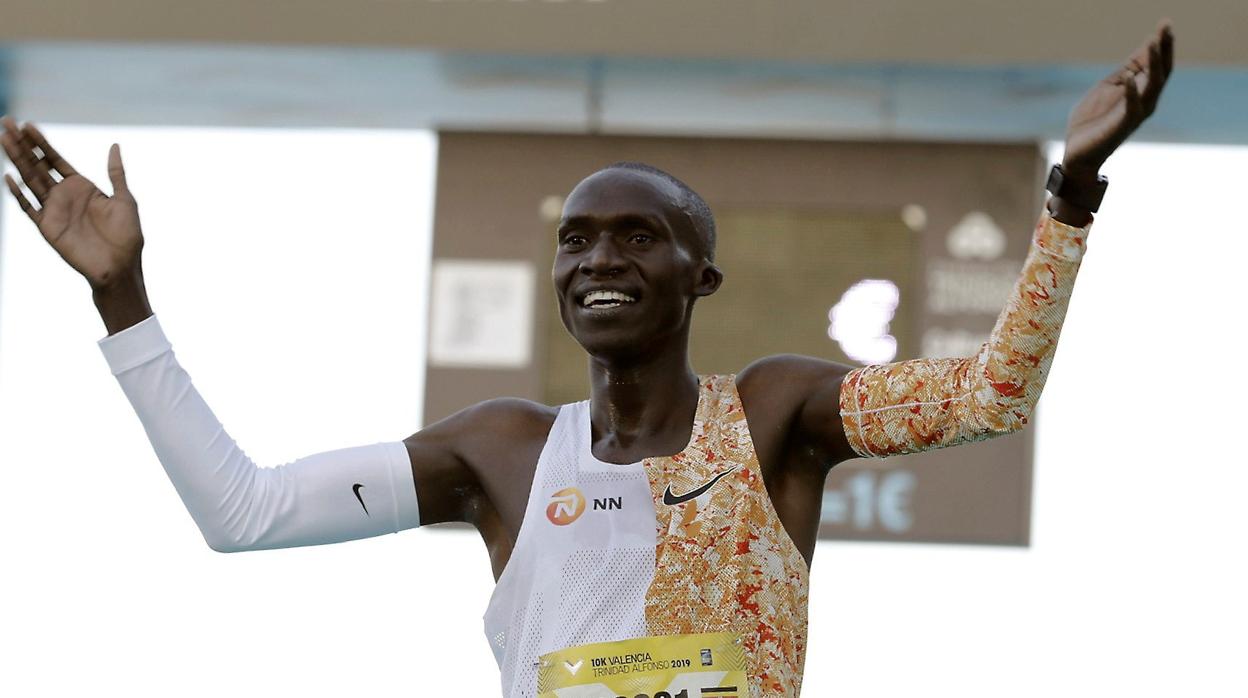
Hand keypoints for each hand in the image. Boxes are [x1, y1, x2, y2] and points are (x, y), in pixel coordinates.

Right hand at [2, 117, 143, 290]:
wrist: (121, 265)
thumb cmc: (127, 235)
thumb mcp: (124, 199)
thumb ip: (115, 172)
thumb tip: (114, 145)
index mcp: (82, 187)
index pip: (55, 159)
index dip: (41, 143)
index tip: (28, 124)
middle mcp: (64, 196)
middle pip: (37, 165)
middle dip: (23, 145)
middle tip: (7, 123)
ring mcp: (54, 210)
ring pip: (30, 179)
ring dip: (16, 160)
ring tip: (3, 140)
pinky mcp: (47, 227)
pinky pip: (29, 208)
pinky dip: (18, 194)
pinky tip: (8, 177)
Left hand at [1061, 21, 1174, 178]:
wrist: (1077, 154)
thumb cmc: (1092, 122)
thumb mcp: (1108, 88)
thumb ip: (1126, 70)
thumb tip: (1145, 46)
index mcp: (1140, 92)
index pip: (1156, 65)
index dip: (1161, 44)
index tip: (1165, 23)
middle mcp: (1144, 102)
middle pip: (1162, 72)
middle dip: (1164, 49)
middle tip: (1166, 27)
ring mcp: (1136, 114)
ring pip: (1153, 86)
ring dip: (1153, 63)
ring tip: (1151, 43)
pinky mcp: (1122, 126)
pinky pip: (1132, 107)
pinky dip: (1130, 90)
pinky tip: (1127, 76)